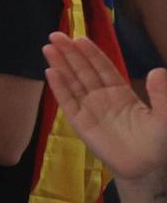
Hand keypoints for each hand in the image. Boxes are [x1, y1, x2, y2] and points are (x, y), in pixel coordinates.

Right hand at [44, 32, 166, 179]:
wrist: (146, 167)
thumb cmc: (158, 141)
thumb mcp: (165, 115)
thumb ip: (161, 93)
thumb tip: (157, 70)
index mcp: (121, 92)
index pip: (103, 68)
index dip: (91, 53)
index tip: (79, 38)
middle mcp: (102, 97)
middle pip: (83, 71)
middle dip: (70, 53)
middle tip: (56, 34)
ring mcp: (89, 109)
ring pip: (72, 82)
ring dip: (60, 65)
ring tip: (48, 47)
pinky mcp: (80, 123)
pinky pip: (68, 102)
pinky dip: (59, 87)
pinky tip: (51, 72)